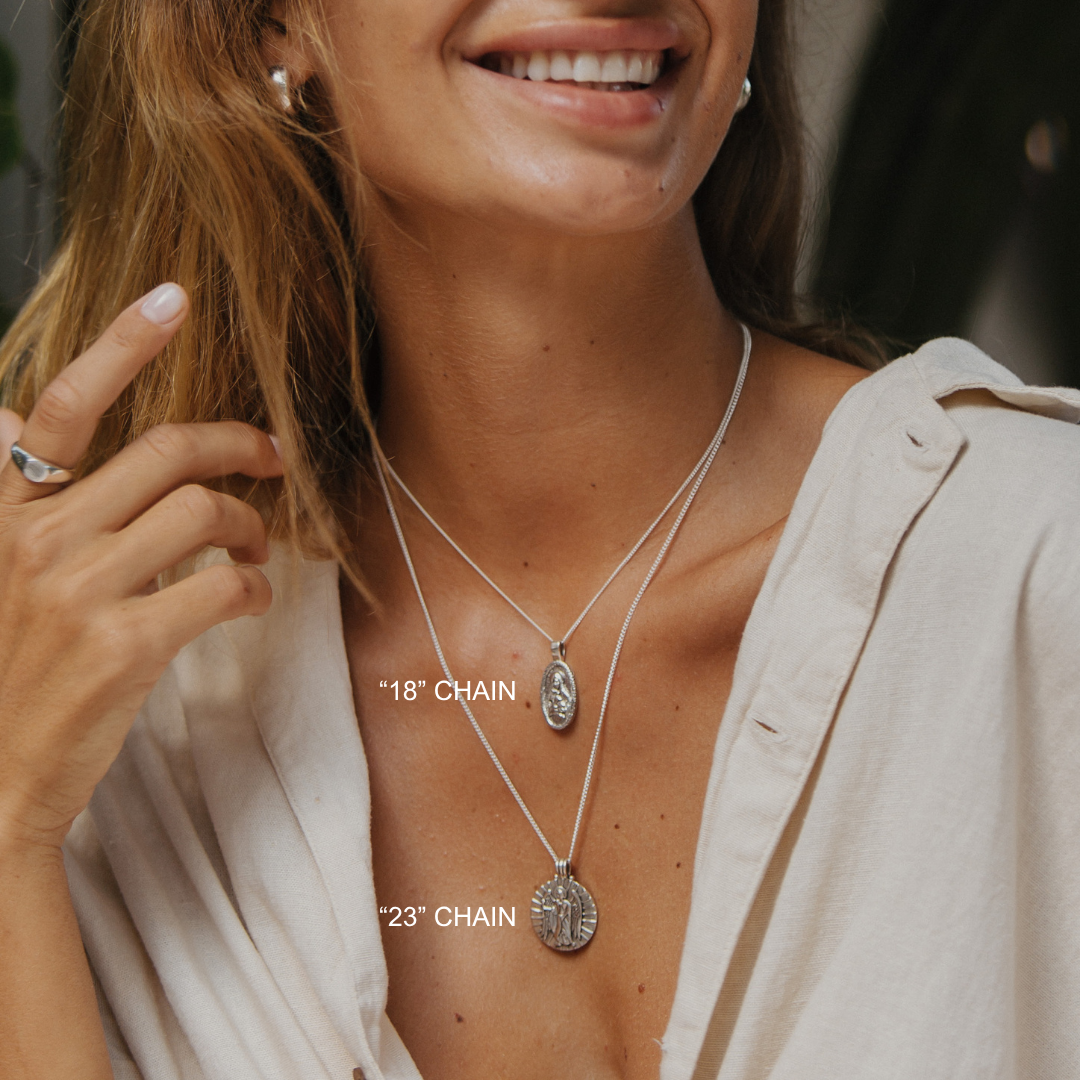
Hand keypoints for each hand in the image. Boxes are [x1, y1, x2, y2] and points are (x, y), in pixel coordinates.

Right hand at [0, 284, 283, 851]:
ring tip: (257, 549)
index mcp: (2, 514)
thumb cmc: (6, 675)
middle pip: (164, 452)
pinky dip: (252, 588)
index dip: (121, 345)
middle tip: (273, 456)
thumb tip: (6, 415)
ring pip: (203, 512)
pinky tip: (250, 599)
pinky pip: (220, 586)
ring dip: (250, 524)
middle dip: (235, 445)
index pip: (58, 408)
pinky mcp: (124, 645)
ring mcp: (78, 591)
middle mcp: (35, 540)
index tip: (173, 298)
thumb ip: (17, 500)